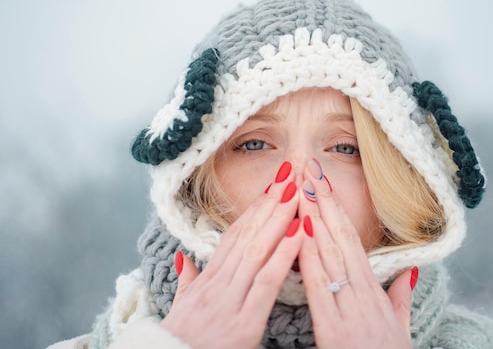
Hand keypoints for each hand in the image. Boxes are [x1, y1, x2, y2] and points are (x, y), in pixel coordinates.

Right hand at [161, 162, 304, 348]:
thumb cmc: (179, 342)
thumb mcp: (181, 308)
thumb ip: (186, 282)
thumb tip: (184, 259)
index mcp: (208, 280)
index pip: (234, 235)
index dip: (254, 208)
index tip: (272, 184)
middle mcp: (218, 284)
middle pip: (247, 234)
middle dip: (270, 202)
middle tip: (289, 173)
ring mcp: (231, 301)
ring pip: (258, 250)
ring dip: (280, 218)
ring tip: (298, 191)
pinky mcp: (244, 322)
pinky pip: (267, 282)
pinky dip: (284, 255)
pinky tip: (300, 232)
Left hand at [297, 162, 414, 348]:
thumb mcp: (400, 328)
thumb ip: (401, 297)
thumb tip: (408, 270)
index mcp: (374, 292)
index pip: (351, 241)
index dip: (335, 209)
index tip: (321, 182)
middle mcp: (364, 294)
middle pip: (340, 238)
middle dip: (322, 201)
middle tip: (308, 168)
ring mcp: (352, 309)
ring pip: (331, 255)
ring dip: (314, 218)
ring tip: (301, 187)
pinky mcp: (338, 328)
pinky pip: (322, 287)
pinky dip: (311, 257)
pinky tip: (302, 232)